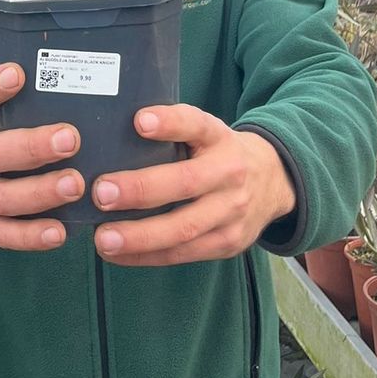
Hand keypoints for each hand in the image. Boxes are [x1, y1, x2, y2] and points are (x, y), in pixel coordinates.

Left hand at [91, 106, 295, 266]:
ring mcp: (232, 212)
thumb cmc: (218, 152)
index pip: (196, 124)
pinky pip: (183, 253)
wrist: (275, 181)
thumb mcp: (206, 131)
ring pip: (184, 228)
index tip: (138, 121)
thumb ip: (173, 131)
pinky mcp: (227, 244)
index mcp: (219, 137)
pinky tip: (117, 254)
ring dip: (140, 236)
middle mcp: (229, 172)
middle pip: (186, 182)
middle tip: (102, 193)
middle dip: (141, 189)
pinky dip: (147, 256)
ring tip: (104, 238)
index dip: (169, 122)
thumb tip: (110, 133)